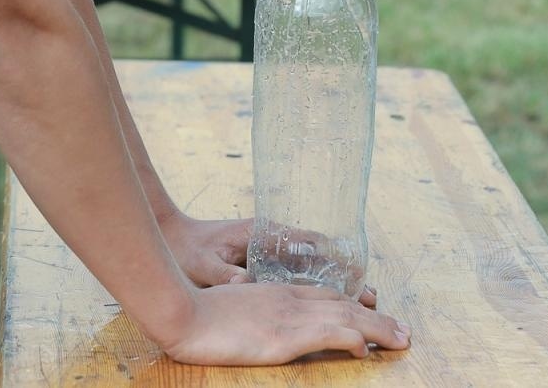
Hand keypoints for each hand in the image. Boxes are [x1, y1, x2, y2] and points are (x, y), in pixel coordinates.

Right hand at [150, 282, 408, 364]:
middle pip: (344, 304)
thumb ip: (253, 314)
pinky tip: (366, 349)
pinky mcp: (286, 334)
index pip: (327, 295)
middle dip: (377, 317)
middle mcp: (290, 299)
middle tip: (403, 331)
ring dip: (378, 327)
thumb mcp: (231, 309)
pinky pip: (330, 332)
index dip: (353, 304)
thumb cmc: (195, 313)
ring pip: (346, 316)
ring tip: (401, 339)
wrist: (180, 312)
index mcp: (278, 292)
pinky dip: (352, 339)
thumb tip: (266, 330)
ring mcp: (290, 315)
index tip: (374, 311)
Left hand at [160, 211, 379, 305]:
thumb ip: (223, 274)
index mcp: (267, 235)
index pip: (311, 242)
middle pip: (321, 260)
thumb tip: (243, 285)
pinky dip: (321, 293)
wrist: (173, 240)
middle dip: (348, 280)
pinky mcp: (267, 269)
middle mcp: (277, 242)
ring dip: (339, 289)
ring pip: (315, 272)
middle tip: (374, 299)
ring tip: (366, 306)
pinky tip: (334, 312)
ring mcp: (274, 255)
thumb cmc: (189, 248)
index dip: (337, 259)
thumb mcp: (204, 263)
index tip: (359, 276)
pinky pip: (301, 280)